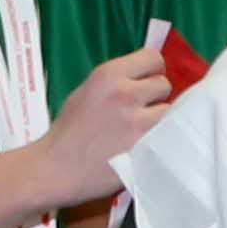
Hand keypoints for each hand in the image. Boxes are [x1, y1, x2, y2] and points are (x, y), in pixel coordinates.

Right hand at [38, 44, 180, 201]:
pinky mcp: (145, 147)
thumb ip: (118, 82)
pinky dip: (161, 140)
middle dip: (154, 98)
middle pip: (164, 84)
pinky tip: (146, 147)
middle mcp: (125, 93)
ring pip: (170, 111)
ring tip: (142, 133)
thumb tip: (146, 80)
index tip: (144, 86)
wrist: (55, 169)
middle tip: (139, 114)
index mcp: (108, 74)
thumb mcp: (87, 91)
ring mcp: (138, 121)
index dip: (151, 72)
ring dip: (160, 121)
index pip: (152, 58)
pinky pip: (168, 135)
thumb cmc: (68, 132)